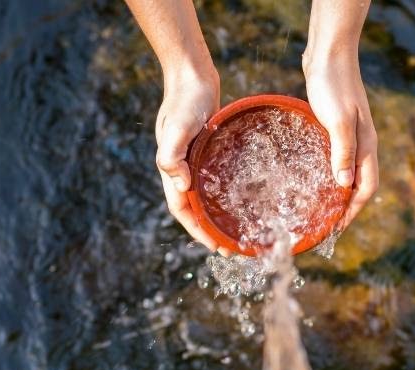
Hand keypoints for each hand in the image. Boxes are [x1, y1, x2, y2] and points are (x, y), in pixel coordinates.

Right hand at [155, 67, 226, 253]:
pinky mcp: (207, 151)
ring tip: (238, 230)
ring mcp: (195, 160)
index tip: (215, 247)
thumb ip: (172, 155)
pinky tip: (242, 198)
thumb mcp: (177, 127)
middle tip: (233, 248)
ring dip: (218, 216)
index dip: (197, 230)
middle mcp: (182, 169)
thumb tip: (181, 185)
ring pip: (205, 196)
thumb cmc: (185, 101)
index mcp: (172, 169)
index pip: (182, 209)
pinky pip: (215, 179)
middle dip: (210, 231)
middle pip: (195, 208)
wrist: (192, 76)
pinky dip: (224, 194)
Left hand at [304, 53, 378, 229]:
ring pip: (347, 172)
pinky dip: (328, 173)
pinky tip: (312, 176)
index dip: (353, 210)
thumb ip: (342, 152)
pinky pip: (336, 158)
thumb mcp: (338, 120)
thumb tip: (344, 186)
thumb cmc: (333, 85)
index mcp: (366, 145)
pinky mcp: (336, 126)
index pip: (366, 188)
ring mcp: (350, 135)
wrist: (329, 54)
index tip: (337, 228)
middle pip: (359, 184)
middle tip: (326, 225)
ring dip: (337, 191)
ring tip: (319, 208)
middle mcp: (362, 143)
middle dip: (346, 207)